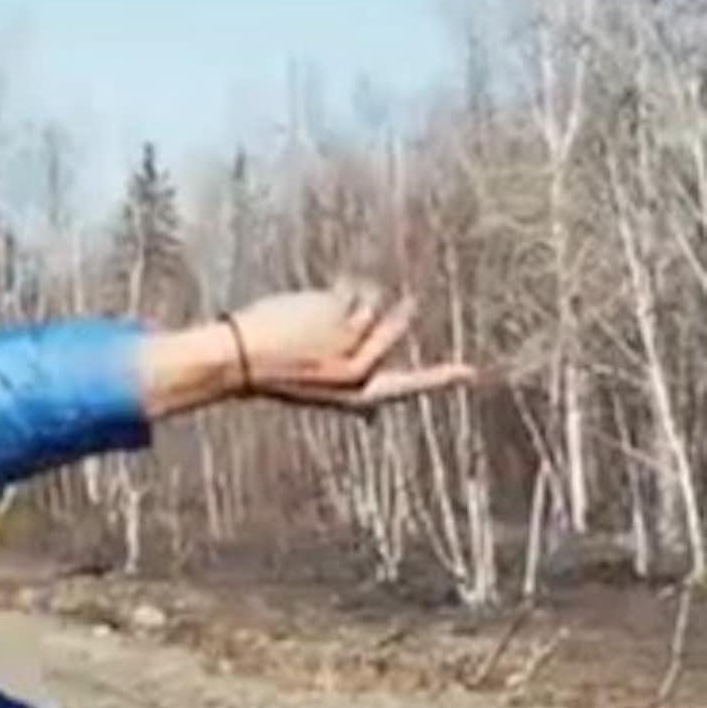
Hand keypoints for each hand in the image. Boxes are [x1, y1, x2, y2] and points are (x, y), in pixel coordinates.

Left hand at [223, 280, 473, 415]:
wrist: (236, 359)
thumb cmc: (272, 374)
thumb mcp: (317, 392)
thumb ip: (350, 393)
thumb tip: (372, 418)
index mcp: (354, 396)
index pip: (406, 388)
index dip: (440, 380)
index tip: (470, 373)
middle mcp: (358, 371)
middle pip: (392, 328)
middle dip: (397, 312)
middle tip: (405, 303)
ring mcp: (350, 340)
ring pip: (368, 303)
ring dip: (347, 300)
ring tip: (311, 318)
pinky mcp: (337, 315)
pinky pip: (351, 289)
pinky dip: (334, 289)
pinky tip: (305, 306)